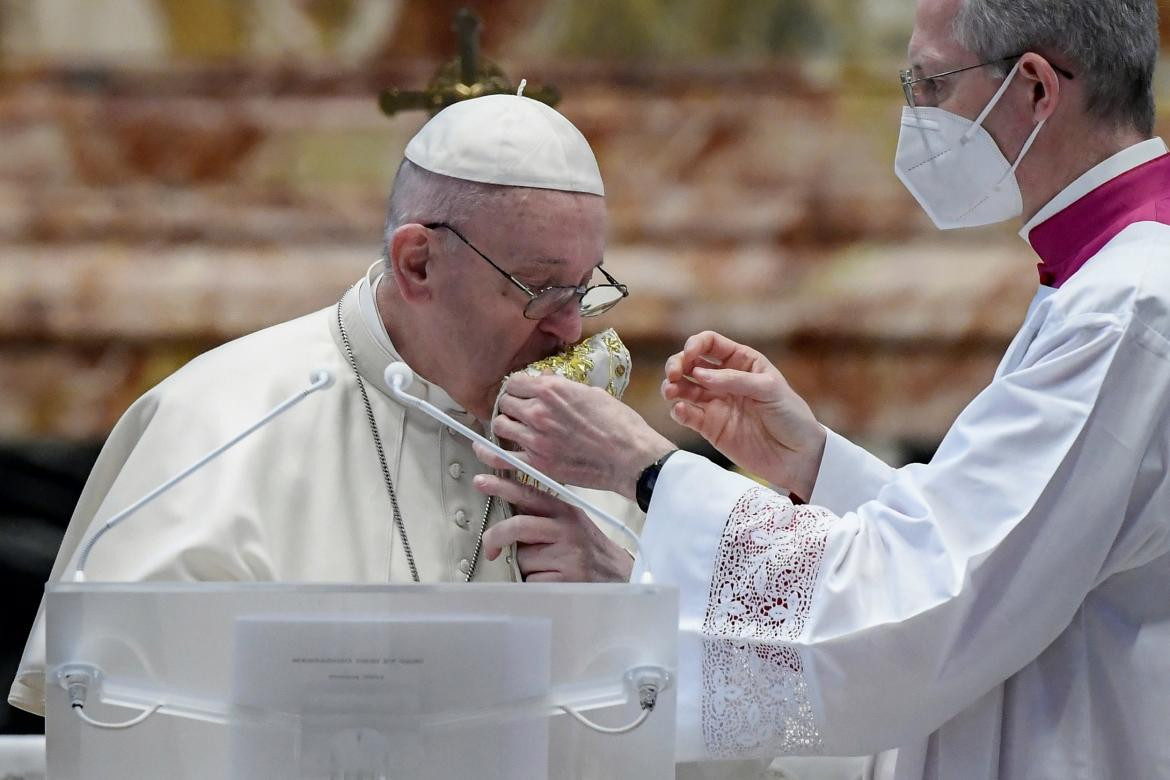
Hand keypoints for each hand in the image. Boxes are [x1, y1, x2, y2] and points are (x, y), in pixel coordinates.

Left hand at [475, 474, 633, 581]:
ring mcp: (568, 555)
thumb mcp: (572, 524)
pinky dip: (534, 584)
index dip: (503, 487)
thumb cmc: (589, 550)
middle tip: (490, 549)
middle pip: (518, 526)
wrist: (620, 576)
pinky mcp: (567, 580)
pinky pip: (532, 581)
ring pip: (523, 558)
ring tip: (546, 568)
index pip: (529, 494)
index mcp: (565, 511)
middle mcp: (567, 529)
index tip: (481, 481)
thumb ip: (543, 517)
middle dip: (496, 537)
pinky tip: (553, 581)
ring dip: (525, 567)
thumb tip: (507, 514)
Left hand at [479, 374, 675, 498]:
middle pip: (505, 403)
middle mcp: (538, 412)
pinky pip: (502, 457)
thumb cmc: (619, 425)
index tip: (521, 393)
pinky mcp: (537, 464)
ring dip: (504, 425)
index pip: (515, 382)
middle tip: (517, 411)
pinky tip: (483, 449)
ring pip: (500, 426)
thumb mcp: (593, 393)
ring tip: (512, 428)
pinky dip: (489, 453)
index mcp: (552, 390)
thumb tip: (548, 382)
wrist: (630, 458)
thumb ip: (565, 388)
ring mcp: (535, 439)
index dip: (518, 387)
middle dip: (510, 405)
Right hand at [662, 330, 825, 499]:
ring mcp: (715, 403)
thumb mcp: (769, 389)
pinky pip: (687, 414)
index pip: (710, 344)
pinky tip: (680, 410)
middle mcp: (724, 379)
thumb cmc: (791, 416)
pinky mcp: (710, 427)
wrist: (797, 456)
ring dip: (671, 386)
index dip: (695, 345)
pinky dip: (678, 410)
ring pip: (683, 388)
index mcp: (741, 362)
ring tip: (670, 392)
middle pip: (690, 364)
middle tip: (673, 374)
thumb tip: (699, 374)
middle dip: (677, 364)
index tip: (689, 356)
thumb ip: (734, 380)